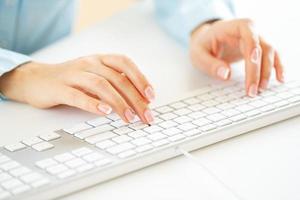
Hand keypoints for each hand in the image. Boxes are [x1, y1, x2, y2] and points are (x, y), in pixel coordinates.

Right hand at [0, 54, 154, 123]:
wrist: (37, 79)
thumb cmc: (72, 79)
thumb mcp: (95, 75)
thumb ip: (114, 82)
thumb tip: (140, 99)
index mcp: (100, 59)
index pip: (125, 63)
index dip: (140, 78)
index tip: (151, 97)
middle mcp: (89, 63)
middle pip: (118, 79)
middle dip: (135, 99)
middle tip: (146, 116)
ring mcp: (74, 75)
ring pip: (101, 86)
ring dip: (119, 103)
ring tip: (129, 118)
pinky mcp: (60, 88)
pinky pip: (78, 96)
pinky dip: (93, 104)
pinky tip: (105, 112)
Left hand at [190, 18, 283, 96]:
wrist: (208, 41)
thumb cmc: (203, 46)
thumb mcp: (199, 54)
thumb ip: (210, 64)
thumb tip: (225, 74)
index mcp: (233, 27)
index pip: (248, 32)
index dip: (252, 46)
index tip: (252, 60)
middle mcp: (249, 31)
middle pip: (261, 48)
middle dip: (257, 70)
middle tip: (251, 90)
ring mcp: (257, 39)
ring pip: (270, 54)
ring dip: (267, 72)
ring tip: (259, 89)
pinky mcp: (259, 49)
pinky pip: (273, 57)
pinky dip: (277, 68)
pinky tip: (279, 79)